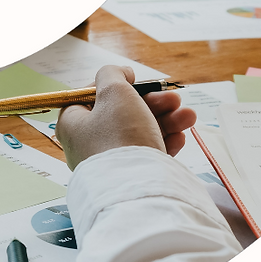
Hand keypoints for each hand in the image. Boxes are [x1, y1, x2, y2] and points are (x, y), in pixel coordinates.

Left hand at [56, 64, 197, 169]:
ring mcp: (109, 162)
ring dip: (167, 120)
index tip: (135, 81)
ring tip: (188, 117)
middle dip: (154, 103)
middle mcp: (87, 144)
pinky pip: (147, 153)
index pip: (90, 96)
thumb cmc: (120, 135)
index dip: (116, 85)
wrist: (137, 188)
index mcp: (73, 123)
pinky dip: (165, 142)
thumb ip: (113, 74)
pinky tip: (181, 137)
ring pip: (140, 132)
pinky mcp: (129, 177)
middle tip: (174, 100)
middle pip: (122, 113)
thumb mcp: (114, 91)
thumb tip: (120, 74)